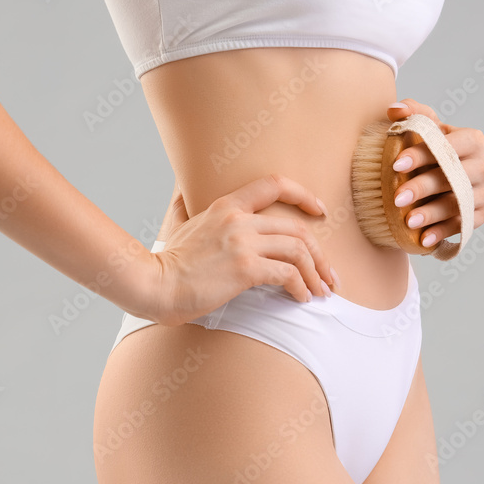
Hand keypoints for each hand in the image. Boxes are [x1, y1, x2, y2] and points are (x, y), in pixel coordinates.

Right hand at [149, 174, 336, 325]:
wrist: (155, 285)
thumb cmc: (169, 261)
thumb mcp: (178, 222)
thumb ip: (185, 203)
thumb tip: (183, 188)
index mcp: (227, 205)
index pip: (274, 184)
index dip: (303, 195)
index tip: (320, 212)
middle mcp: (238, 219)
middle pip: (297, 228)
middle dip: (320, 254)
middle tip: (328, 274)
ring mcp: (242, 243)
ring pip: (298, 251)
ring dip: (316, 274)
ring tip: (321, 291)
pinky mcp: (245, 269)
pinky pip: (287, 274)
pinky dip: (300, 287)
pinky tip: (301, 298)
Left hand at [386, 99, 483, 247]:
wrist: (439, 177)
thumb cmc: (430, 150)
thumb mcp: (424, 129)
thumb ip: (412, 114)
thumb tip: (395, 109)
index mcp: (472, 140)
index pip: (450, 146)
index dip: (423, 154)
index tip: (396, 164)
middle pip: (454, 177)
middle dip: (424, 187)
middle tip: (396, 197)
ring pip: (459, 203)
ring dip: (432, 214)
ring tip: (408, 221)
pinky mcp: (481, 214)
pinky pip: (463, 225)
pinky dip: (442, 233)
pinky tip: (423, 239)